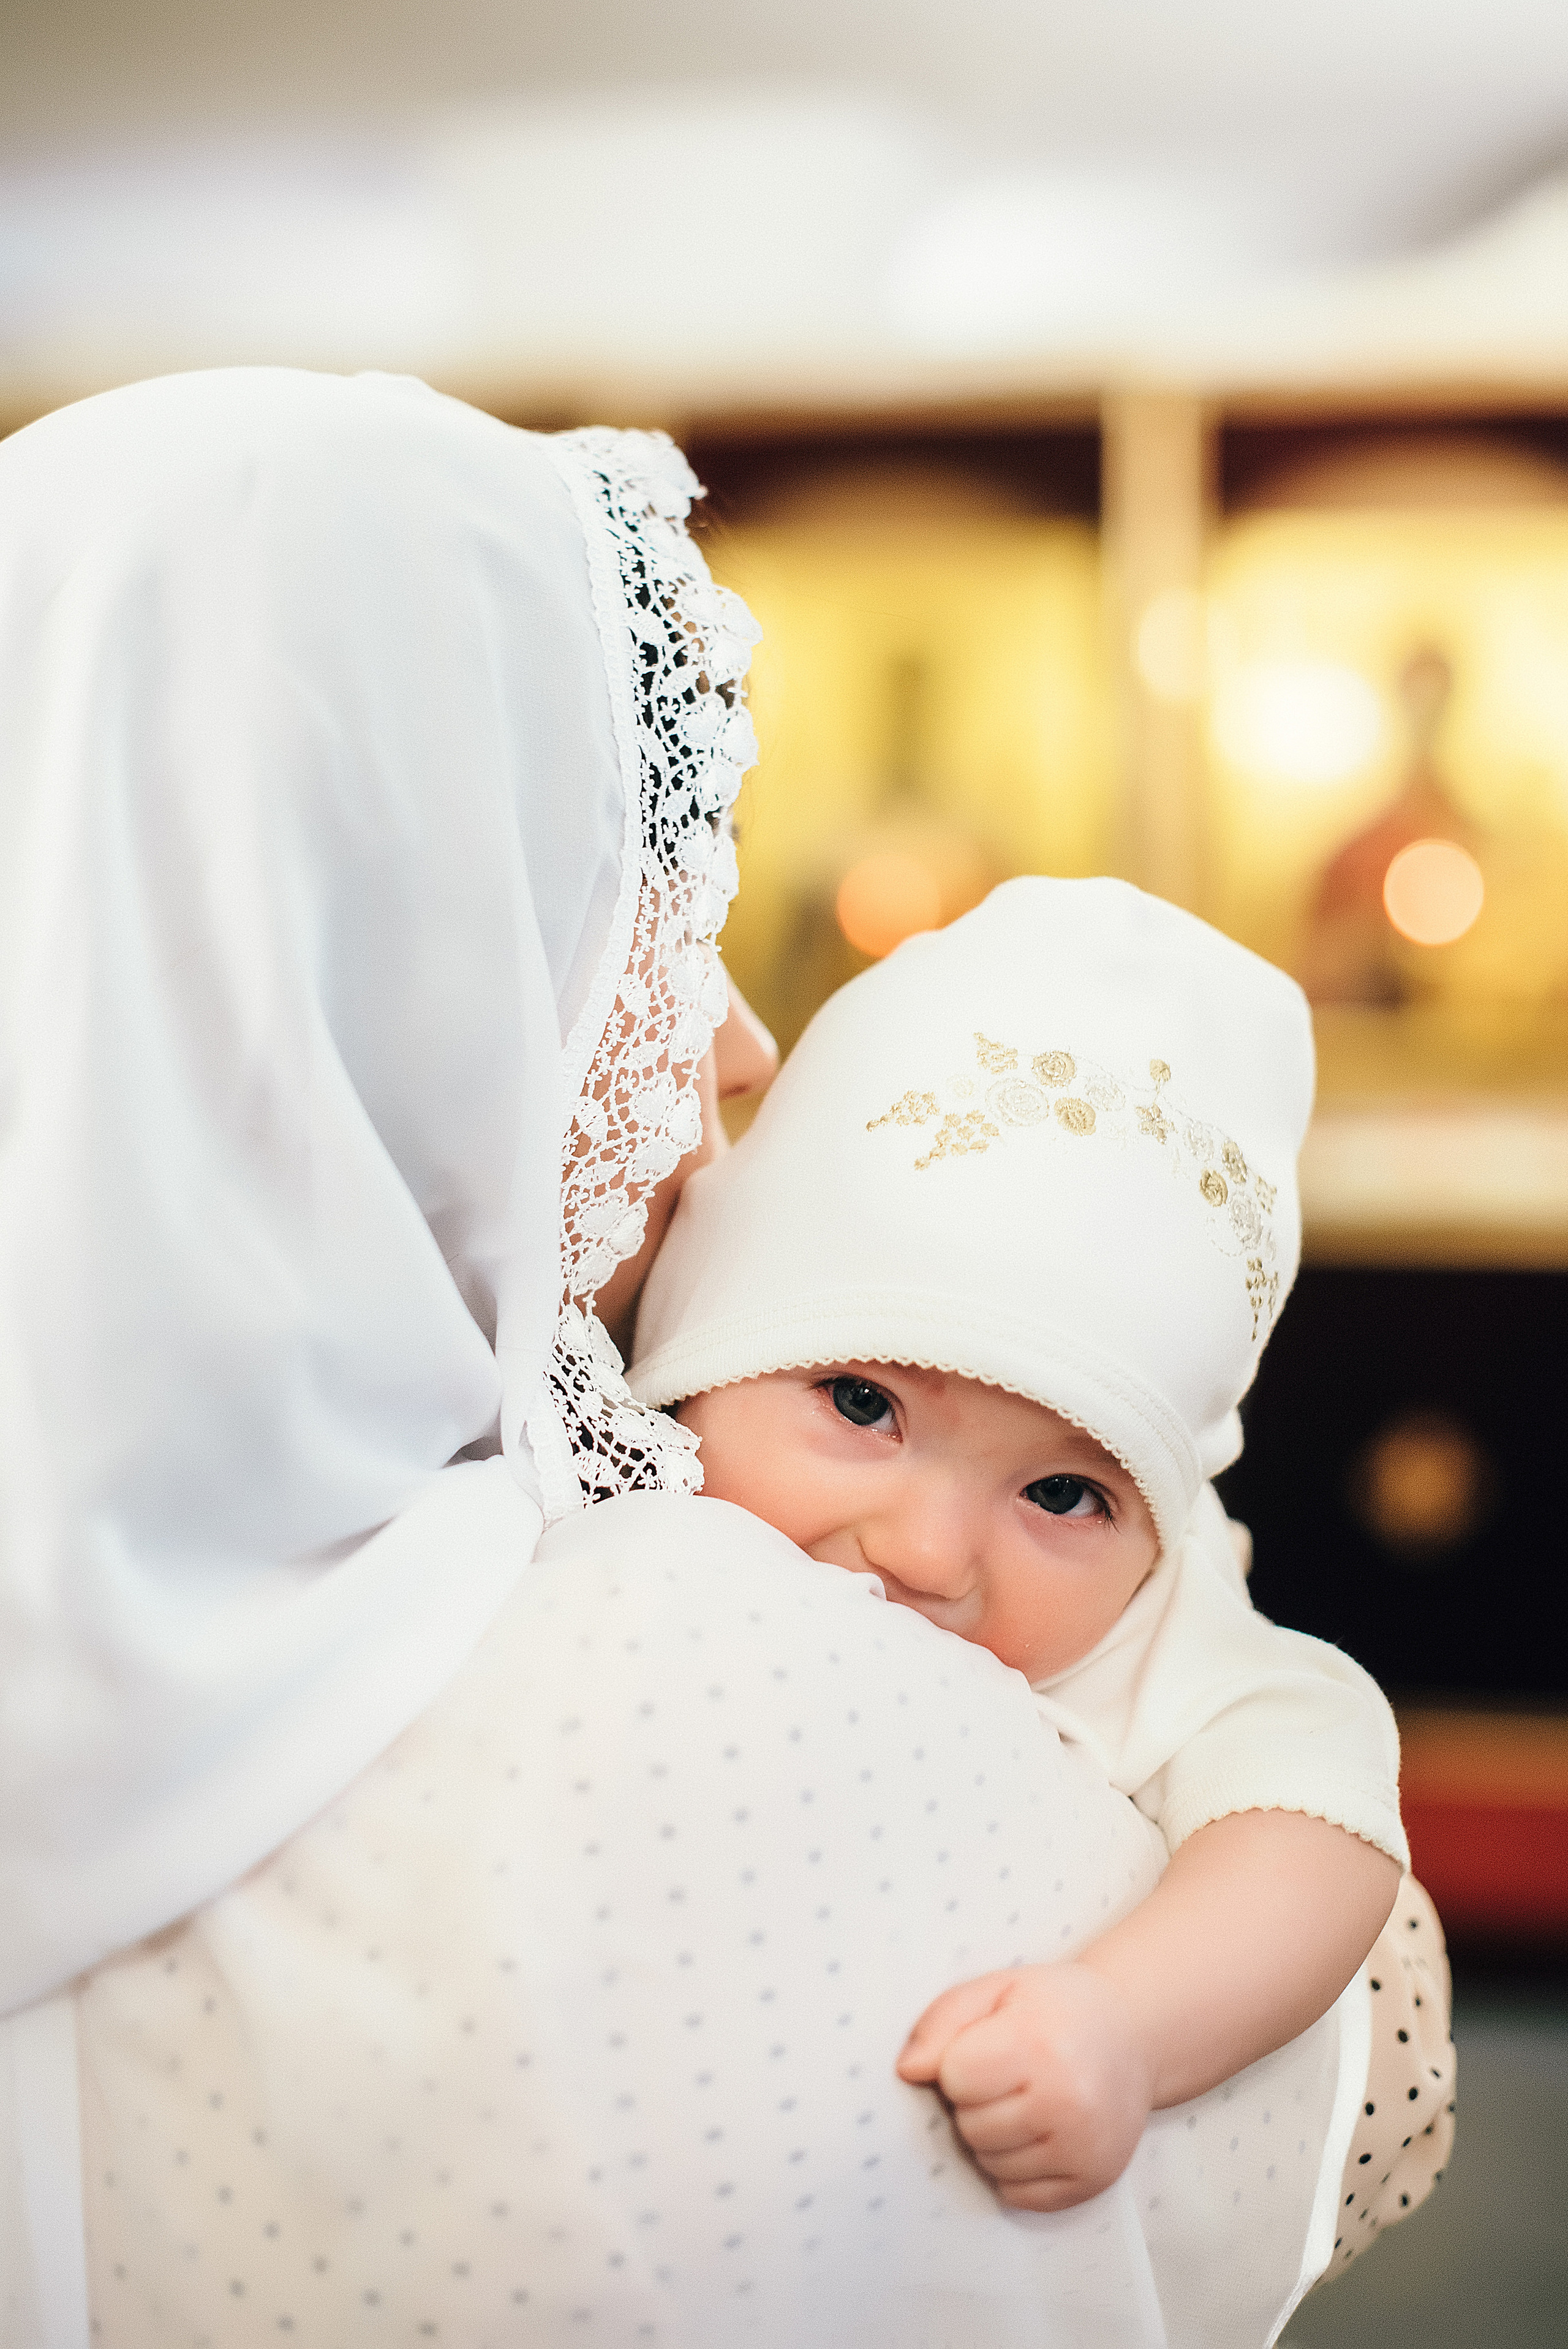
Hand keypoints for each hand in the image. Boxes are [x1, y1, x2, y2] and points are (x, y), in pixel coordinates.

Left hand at [896, 1961, 1153, 2210]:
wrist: (1132, 2033)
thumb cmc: (1054, 2008)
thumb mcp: (996, 1988)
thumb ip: (942, 2022)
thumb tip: (907, 2071)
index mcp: (1039, 2044)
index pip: (954, 2078)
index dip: (959, 2062)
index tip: (987, 2047)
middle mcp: (1068, 2101)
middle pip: (970, 2125)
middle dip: (976, 2101)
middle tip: (1010, 2074)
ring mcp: (1084, 2146)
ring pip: (990, 2164)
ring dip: (994, 2137)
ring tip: (1027, 2100)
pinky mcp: (1094, 2180)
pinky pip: (1018, 2196)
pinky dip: (1017, 2169)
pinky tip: (1041, 2132)